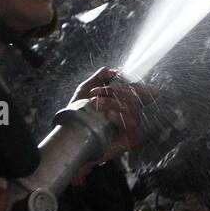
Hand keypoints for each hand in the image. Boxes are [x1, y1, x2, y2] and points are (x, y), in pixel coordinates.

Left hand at [70, 68, 155, 183]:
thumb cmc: (80, 117)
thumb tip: (111, 70)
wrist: (72, 138)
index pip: (138, 89)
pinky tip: (109, 115)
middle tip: (95, 94)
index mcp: (124, 101)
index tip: (116, 77)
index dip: (130, 81)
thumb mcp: (86, 91)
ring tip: (96, 104)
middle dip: (114, 92)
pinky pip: (132, 126)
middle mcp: (131, 113)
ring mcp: (132, 126)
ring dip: (113, 103)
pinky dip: (121, 118)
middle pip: (134, 97)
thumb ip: (99, 78)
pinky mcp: (130, 140)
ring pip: (132, 110)